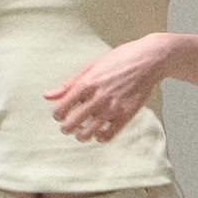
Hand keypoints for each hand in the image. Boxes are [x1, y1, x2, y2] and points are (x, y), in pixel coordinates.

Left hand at [43, 33, 167, 142]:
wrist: (149, 59)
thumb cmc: (119, 59)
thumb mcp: (91, 66)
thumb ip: (69, 83)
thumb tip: (48, 96)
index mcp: (87, 83)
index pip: (61, 108)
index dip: (57, 115)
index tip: (60, 115)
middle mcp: (98, 97)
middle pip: (71, 124)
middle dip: (66, 128)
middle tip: (68, 126)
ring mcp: (112, 107)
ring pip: (88, 133)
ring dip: (81, 136)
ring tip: (82, 132)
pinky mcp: (126, 115)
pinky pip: (108, 135)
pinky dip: (100, 138)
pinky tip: (99, 132)